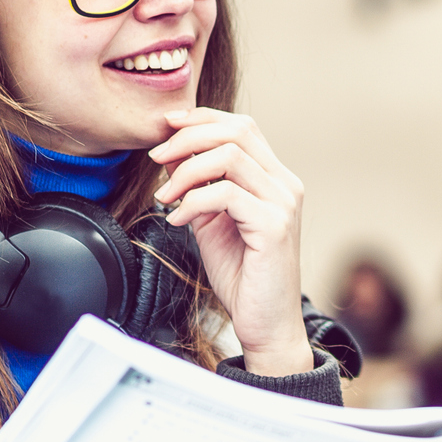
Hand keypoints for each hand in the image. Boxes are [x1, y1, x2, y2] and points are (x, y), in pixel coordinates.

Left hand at [148, 108, 311, 375]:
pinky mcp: (274, 227)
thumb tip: (171, 154)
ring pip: (230, 157)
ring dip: (185, 171)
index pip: (242, 126)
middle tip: (156, 157)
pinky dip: (193, 201)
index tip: (166, 126)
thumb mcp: (212, 220)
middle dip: (188, 137)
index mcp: (274, 179)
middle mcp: (285, 185)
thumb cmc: (242, 275)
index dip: (202, 118)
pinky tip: (177, 219)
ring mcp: (283, 204)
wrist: (266, 323)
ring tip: (164, 196)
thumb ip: (199, 186)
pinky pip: (226, 194)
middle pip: (237, 131)